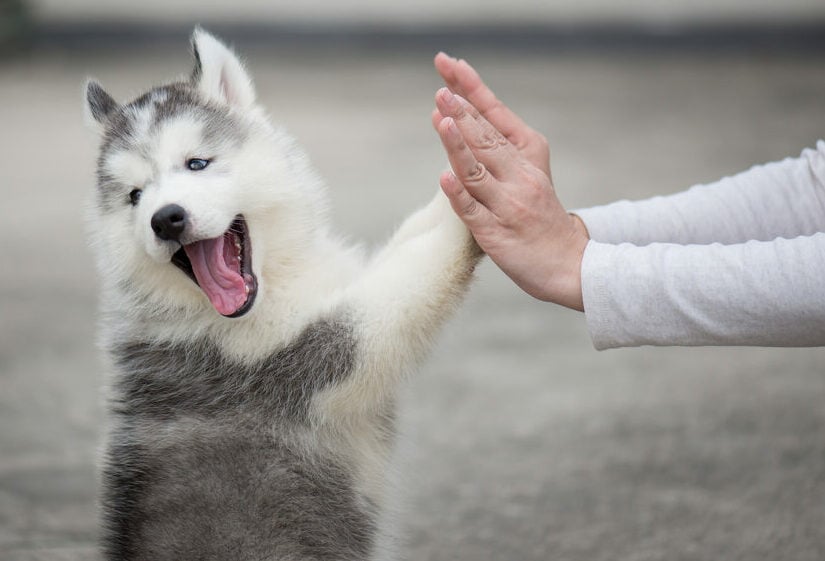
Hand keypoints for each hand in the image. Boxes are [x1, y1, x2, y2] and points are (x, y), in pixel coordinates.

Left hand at [433, 87, 587, 310]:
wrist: (568, 261)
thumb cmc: (539, 213)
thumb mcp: (528, 171)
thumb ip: (497, 147)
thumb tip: (456, 119)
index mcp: (528, 155)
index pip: (495, 116)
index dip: (473, 90)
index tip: (451, 65)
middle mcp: (520, 177)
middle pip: (486, 139)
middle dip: (462, 112)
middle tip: (441, 89)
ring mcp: (508, 205)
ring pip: (478, 171)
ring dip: (458, 145)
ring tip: (441, 119)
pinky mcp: (495, 234)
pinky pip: (473, 212)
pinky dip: (458, 194)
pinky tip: (444, 178)